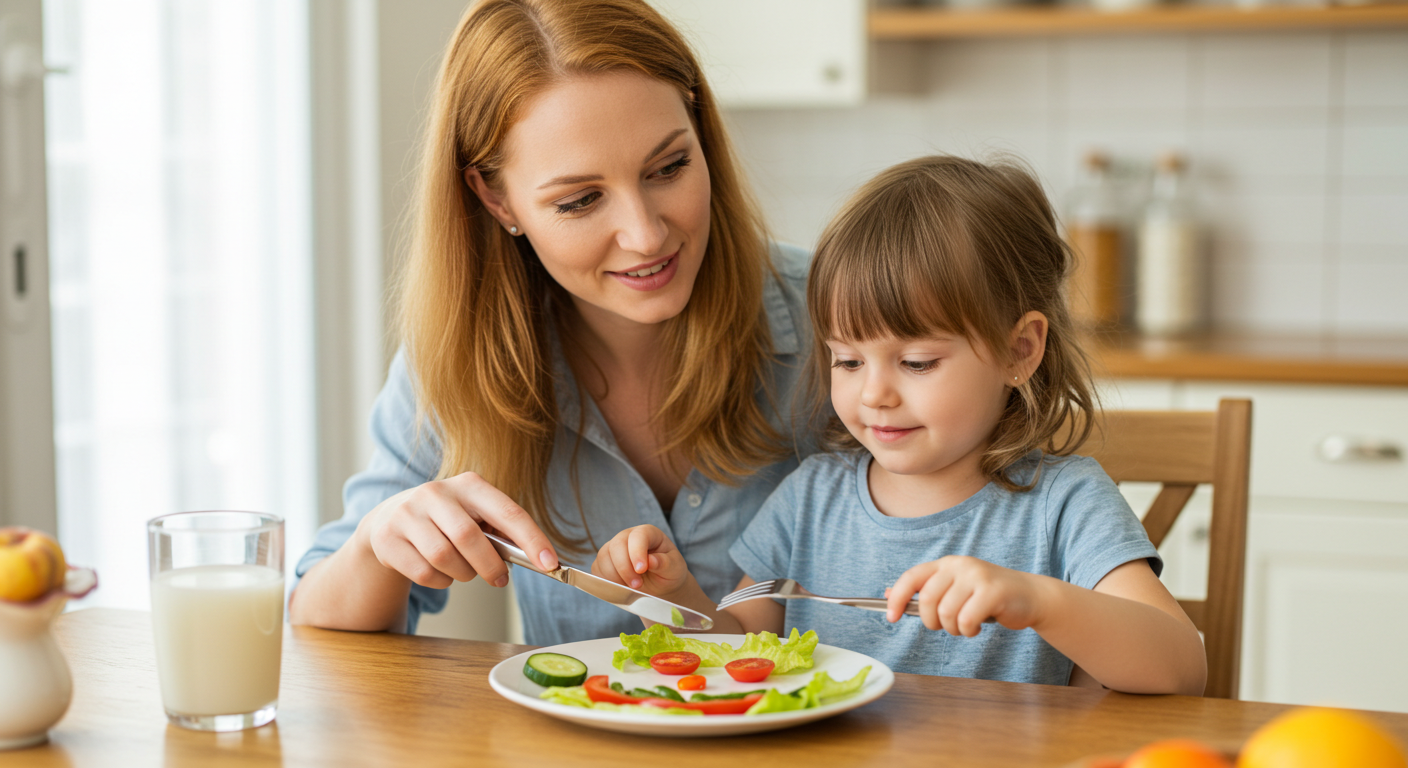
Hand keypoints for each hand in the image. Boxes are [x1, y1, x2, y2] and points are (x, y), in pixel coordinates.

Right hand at [358, 471, 558, 590]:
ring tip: (464, 571)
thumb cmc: (446, 521)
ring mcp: (408, 514)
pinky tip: (441, 572)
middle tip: (500, 580)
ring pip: (444, 558)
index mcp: (468, 485)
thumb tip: (534, 558)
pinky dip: (441, 581)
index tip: (550, 563)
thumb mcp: (473, 515)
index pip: (507, 511)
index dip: (531, 539)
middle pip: (470, 538)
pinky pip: (424, 573)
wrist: (389, 520)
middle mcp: (435, 493)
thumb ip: (500, 532)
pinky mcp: (388, 539)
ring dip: (463, 574)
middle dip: (490, 566)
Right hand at [590, 525, 687, 595]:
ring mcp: (614, 548)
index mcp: (648, 533)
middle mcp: (628, 537)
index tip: (641, 570)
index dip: (637, 552)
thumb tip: (650, 561)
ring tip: (631, 588)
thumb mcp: (675, 568)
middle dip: (625, 568)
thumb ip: (665, 563)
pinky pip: (597, 569)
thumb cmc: (669, 572)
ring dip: (614, 576)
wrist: (660, 584)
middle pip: (617, 545)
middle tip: (637, 585)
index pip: (638, 536)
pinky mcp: (604, 562)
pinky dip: (605, 581)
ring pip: (604, 557)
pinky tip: (620, 587)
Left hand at [885, 556, 1044, 635]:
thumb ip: (925, 591)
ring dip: (953, 629)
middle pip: (926, 600)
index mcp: (946, 563)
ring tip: (965, 625)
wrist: (1030, 596)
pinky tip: (977, 627)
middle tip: (946, 625)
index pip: (912, 577)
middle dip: (932, 621)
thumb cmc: (988, 597)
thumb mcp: (955, 589)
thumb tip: (887, 594)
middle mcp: (959, 565)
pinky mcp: (992, 591)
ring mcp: (976, 576)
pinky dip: (968, 631)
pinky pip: (966, 621)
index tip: (891, 617)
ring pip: (946, 613)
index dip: (897, 597)